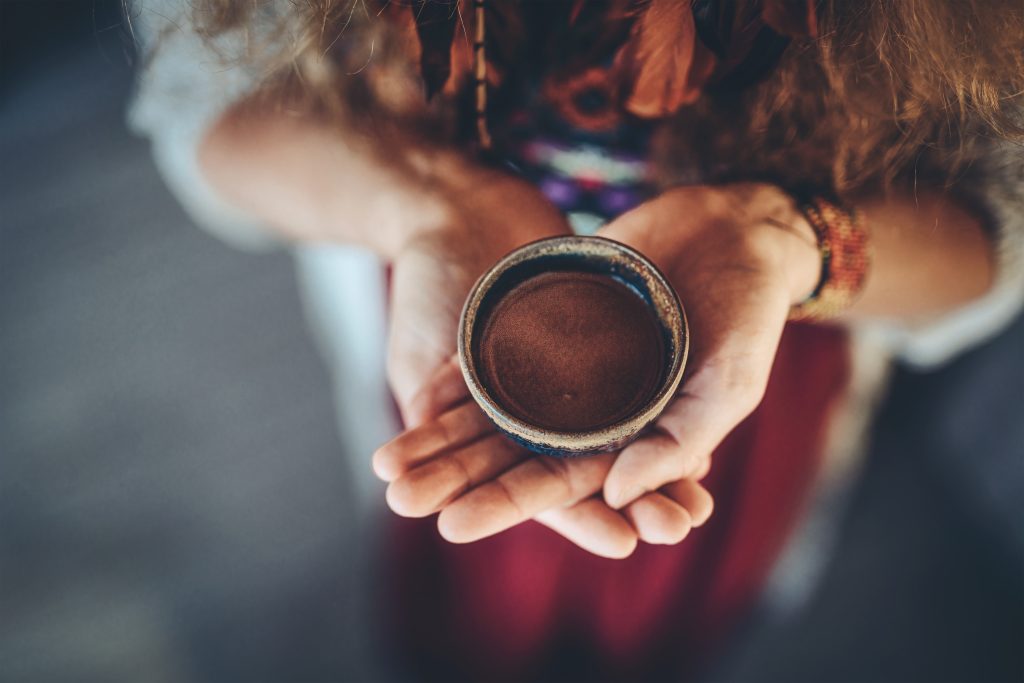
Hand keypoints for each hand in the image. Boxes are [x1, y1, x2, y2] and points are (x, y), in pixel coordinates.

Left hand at [375, 183, 817, 556]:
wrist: (735, 230)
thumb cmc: (749, 317)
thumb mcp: (727, 385)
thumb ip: (678, 443)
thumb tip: (617, 497)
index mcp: (630, 440)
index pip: (561, 483)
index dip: (508, 504)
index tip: (452, 527)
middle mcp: (591, 410)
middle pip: (512, 451)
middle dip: (457, 477)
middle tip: (399, 499)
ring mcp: (568, 364)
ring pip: (494, 407)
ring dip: (444, 434)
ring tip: (386, 460)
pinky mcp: (552, 318)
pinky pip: (498, 349)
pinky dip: (459, 372)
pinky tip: (415, 392)